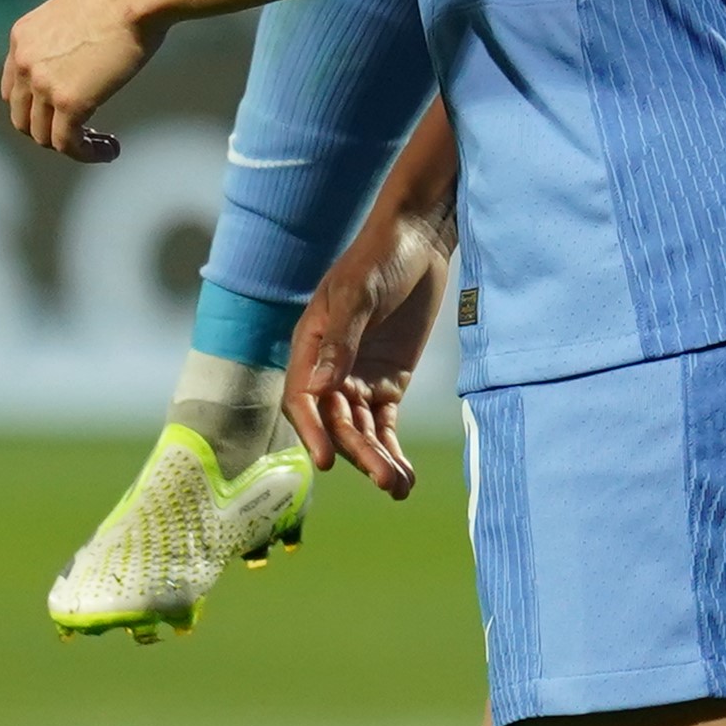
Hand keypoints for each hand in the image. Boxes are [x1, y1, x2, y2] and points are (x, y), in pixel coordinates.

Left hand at [0, 0, 158, 160]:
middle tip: (84, 132)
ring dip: (73, 145)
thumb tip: (86, 61)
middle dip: (51, 131)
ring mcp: (43, 84)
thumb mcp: (78, 13)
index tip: (65, 113)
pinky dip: (87, 153)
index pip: (13, 89)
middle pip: (23, 118)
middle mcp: (24, 62)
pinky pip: (68, 144)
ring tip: (103, 144)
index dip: (37, 108)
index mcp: (22, 37)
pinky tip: (110, 150)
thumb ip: (68, 40)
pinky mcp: (70, 102)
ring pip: (44, 136)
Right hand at [285, 207, 453, 497]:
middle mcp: (329, 369)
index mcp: (310, 346)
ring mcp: (359, 378)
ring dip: (378, 460)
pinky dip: (392, 450)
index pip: (304, 401)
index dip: (314, 433)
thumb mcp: (358, 292)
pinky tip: (405, 477)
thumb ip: (342, 339)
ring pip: (362, 432)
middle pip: (337, 423)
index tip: (329, 463)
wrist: (421, 236)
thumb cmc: (381, 255)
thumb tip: (320, 388)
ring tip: (400, 489)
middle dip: (359, 455)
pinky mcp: (388, 382)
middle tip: (385, 481)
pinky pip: (385, 425)